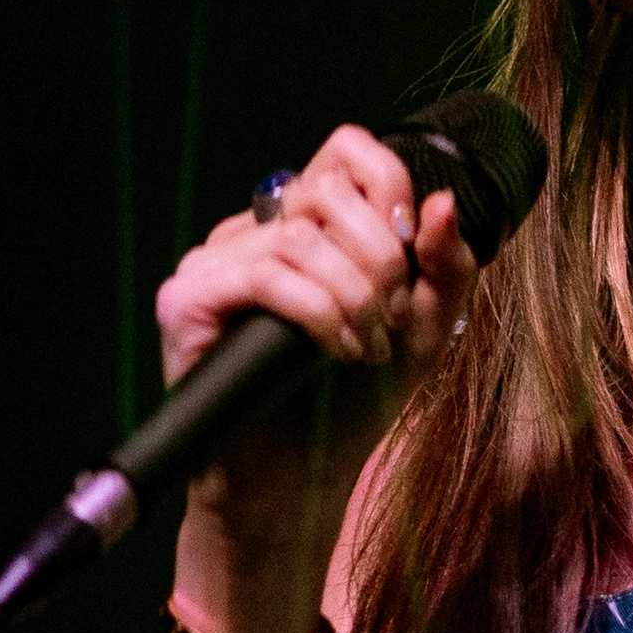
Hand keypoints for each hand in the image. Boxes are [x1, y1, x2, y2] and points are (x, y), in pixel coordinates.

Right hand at [156, 122, 479, 599]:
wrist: (299, 484)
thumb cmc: (352, 403)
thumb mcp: (425, 331)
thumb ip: (444, 268)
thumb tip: (441, 203)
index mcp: (304, 223)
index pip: (345, 149)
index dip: (389, 184)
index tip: (412, 251)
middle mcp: (253, 231)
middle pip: (328, 190)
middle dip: (381, 259)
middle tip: (394, 321)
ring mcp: (213, 262)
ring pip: (303, 238)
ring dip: (356, 296)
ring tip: (369, 348)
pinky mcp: (187, 300)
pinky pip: (266, 275)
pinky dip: (320, 313)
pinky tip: (340, 352)